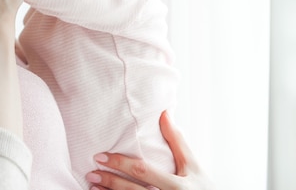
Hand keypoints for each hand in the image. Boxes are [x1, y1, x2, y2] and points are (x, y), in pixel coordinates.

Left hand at [86, 111, 213, 189]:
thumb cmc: (204, 188)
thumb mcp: (193, 166)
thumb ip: (178, 142)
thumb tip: (164, 113)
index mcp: (178, 185)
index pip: (143, 172)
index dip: (120, 163)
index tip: (101, 156)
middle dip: (109, 181)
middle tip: (91, 172)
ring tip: (93, 186)